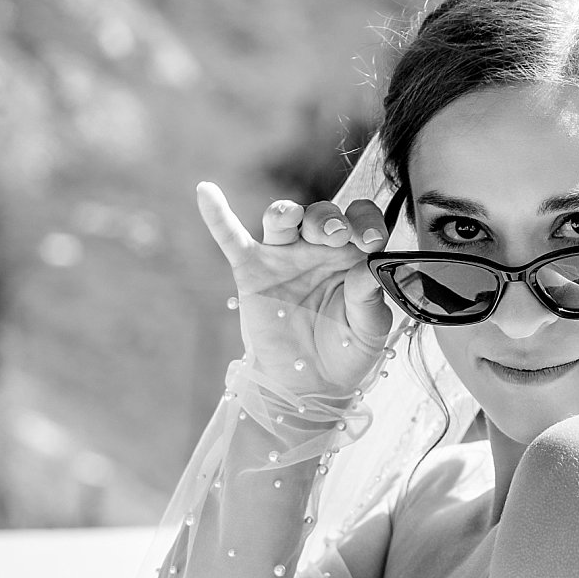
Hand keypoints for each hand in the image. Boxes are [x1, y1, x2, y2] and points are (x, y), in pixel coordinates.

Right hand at [196, 181, 394, 393]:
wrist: (310, 385)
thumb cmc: (346, 352)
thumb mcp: (368, 330)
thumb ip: (370, 298)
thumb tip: (369, 266)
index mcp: (351, 254)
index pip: (360, 218)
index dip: (366, 223)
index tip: (372, 243)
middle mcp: (317, 248)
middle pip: (320, 214)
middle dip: (327, 220)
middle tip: (336, 238)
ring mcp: (282, 258)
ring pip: (281, 218)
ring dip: (287, 213)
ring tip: (293, 220)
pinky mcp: (251, 273)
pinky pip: (231, 239)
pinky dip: (217, 216)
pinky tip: (206, 191)